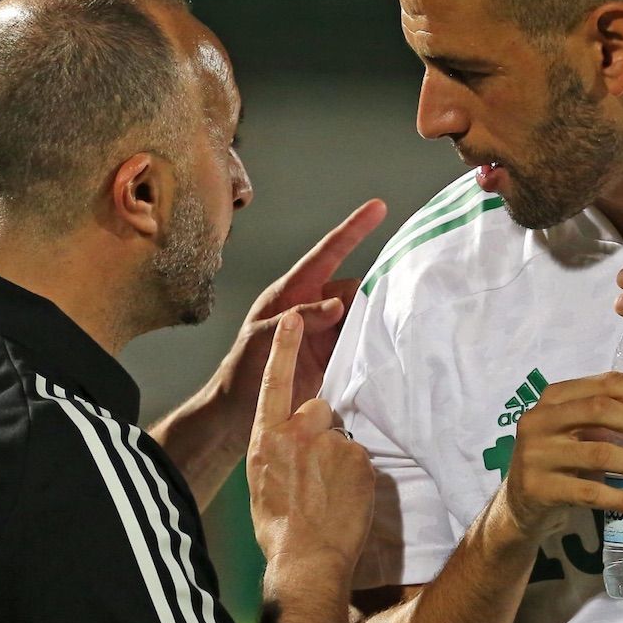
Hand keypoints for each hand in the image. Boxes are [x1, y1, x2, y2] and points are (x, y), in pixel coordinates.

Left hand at [214, 199, 387, 431]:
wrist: (239, 414)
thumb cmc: (242, 371)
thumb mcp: (262, 339)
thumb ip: (296, 319)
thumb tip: (337, 305)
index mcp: (292, 292)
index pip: (327, 254)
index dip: (353, 230)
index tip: (378, 207)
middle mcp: (313, 308)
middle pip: (352, 288)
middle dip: (368, 294)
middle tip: (378, 311)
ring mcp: (325, 332)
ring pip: (361, 315)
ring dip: (372, 322)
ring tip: (382, 333)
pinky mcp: (335, 357)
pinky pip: (361, 341)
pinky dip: (371, 344)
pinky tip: (382, 351)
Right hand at [247, 311, 375, 568]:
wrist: (305, 559)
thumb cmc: (277, 527)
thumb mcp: (261, 480)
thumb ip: (275, 450)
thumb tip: (288, 444)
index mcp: (266, 437)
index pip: (274, 382)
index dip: (284, 348)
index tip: (291, 317)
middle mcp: (297, 432)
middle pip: (317, 409)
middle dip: (319, 430)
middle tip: (315, 470)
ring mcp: (330, 444)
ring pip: (340, 438)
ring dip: (338, 457)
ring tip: (328, 494)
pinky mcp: (359, 459)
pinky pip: (359, 458)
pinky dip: (355, 475)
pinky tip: (343, 500)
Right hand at [497, 373, 622, 542]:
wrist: (520, 504)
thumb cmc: (562, 461)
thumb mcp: (581, 433)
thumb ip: (618, 421)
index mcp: (554, 398)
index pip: (604, 384)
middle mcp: (540, 420)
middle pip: (599, 411)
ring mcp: (536, 454)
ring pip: (599, 454)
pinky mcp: (539, 488)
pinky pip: (590, 493)